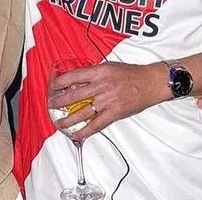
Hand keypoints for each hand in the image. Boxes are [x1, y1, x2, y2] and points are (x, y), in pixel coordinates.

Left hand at [49, 62, 169, 140]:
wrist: (150, 82)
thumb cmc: (131, 74)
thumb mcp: (109, 67)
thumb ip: (93, 74)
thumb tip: (76, 83)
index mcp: (99, 72)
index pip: (73, 76)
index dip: (60, 83)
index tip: (53, 87)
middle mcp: (101, 85)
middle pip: (74, 95)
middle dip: (59, 102)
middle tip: (51, 105)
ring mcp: (107, 100)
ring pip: (82, 111)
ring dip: (68, 118)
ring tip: (59, 122)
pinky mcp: (115, 112)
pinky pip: (96, 124)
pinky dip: (85, 131)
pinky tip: (77, 134)